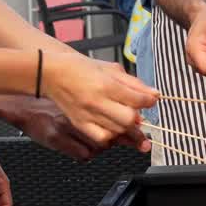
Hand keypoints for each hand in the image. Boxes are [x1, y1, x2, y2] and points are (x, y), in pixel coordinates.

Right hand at [41, 54, 158, 145]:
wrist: (52, 73)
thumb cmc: (79, 67)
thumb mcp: (109, 68)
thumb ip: (133, 83)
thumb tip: (153, 94)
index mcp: (104, 84)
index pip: (136, 99)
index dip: (149, 101)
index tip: (151, 99)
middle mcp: (96, 102)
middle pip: (128, 119)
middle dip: (137, 117)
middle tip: (137, 111)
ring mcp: (87, 115)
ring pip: (117, 131)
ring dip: (126, 127)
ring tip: (124, 118)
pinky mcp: (80, 124)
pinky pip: (101, 139)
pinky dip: (111, 136)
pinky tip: (111, 128)